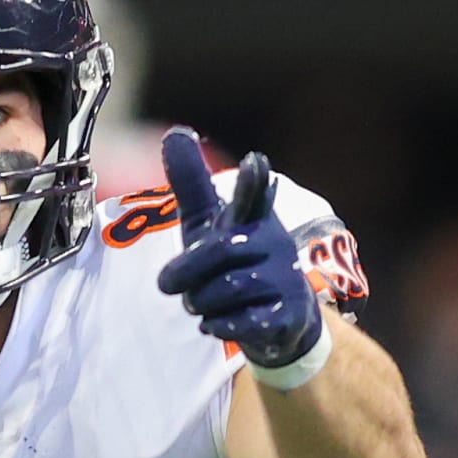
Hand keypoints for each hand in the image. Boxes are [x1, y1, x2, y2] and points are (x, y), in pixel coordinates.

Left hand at [156, 127, 321, 367]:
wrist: (278, 319)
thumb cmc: (234, 261)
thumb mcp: (208, 224)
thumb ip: (192, 185)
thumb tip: (175, 133)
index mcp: (252, 218)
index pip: (253, 195)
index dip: (252, 181)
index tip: (254, 161)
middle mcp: (273, 244)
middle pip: (218, 251)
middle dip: (185, 273)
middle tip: (168, 285)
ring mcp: (285, 280)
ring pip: (225, 290)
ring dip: (199, 302)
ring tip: (200, 304)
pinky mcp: (289, 315)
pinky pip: (243, 322)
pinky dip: (219, 325)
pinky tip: (216, 325)